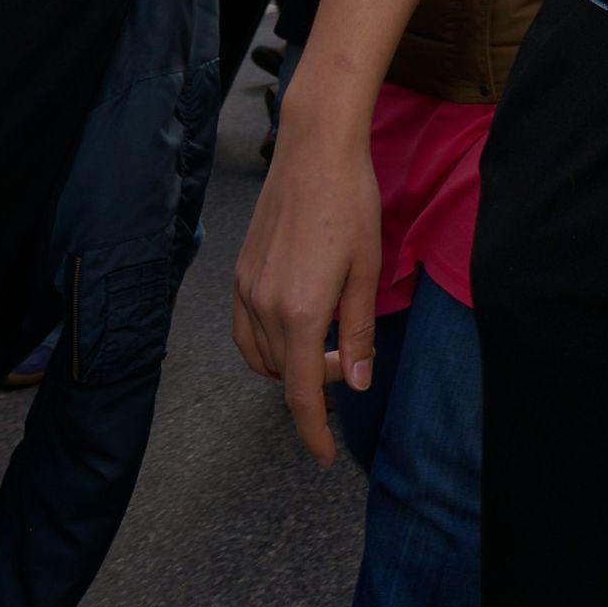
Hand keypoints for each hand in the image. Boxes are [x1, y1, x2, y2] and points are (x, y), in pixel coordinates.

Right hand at [231, 112, 382, 465]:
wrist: (315, 149)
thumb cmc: (351, 203)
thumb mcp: (368, 272)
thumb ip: (358, 333)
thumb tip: (355, 384)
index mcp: (299, 311)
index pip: (300, 393)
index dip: (313, 431)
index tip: (324, 457)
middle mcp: (263, 304)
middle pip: (278, 375)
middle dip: (310, 383)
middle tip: (344, 359)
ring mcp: (245, 287)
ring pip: (256, 355)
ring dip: (286, 364)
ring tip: (322, 341)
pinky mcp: (239, 270)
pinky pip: (243, 328)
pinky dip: (264, 343)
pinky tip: (292, 325)